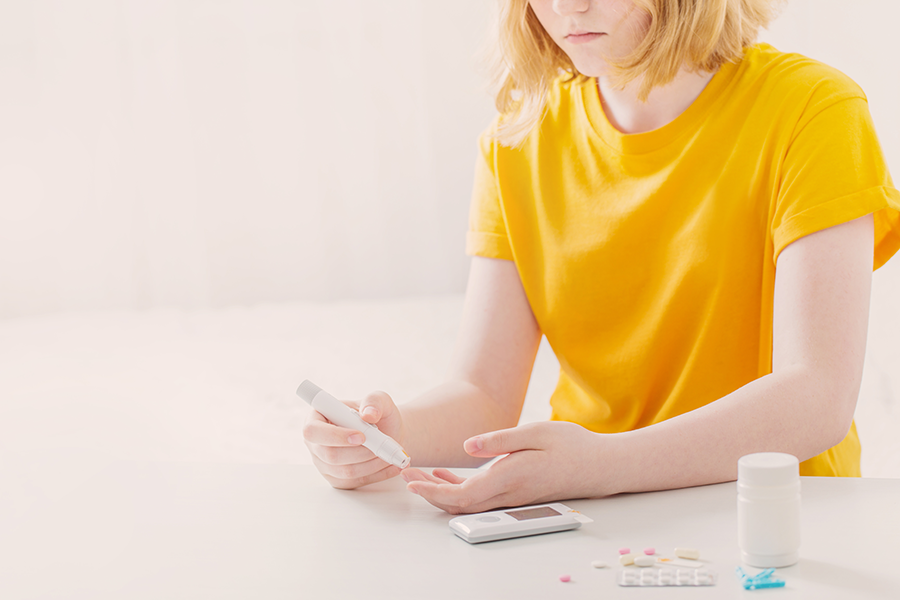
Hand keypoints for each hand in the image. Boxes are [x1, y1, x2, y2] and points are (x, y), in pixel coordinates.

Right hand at [302, 390, 405, 489]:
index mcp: (317, 418)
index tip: (361, 436)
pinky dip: (376, 474)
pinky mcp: (338, 479)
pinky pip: (355, 481)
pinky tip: (390, 464)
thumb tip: (368, 414)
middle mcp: (316, 443)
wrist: (389, 432)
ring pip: (344, 471)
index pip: (313, 431)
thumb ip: (374, 401)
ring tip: (389, 452)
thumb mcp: (380, 400)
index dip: (335, 436)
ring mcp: (324, 464)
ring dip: (371, 463)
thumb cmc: (379, 414)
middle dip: (361, 452)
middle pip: (329, 455)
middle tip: (382, 444)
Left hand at [400, 421, 612, 513]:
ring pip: (469, 503)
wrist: (602, 466)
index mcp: (510, 477)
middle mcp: (509, 494)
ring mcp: (513, 497)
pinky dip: (459, 489)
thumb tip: (467, 447)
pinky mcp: (517, 494)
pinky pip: (481, 498)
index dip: (432, 492)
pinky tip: (446, 476)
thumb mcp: (536, 432)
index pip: (463, 495)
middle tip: (406, 476)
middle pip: (460, 504)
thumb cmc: (572, 446)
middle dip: (429, 494)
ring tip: (419, 475)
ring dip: (441, 492)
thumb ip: (499, 440)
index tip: (411, 482)